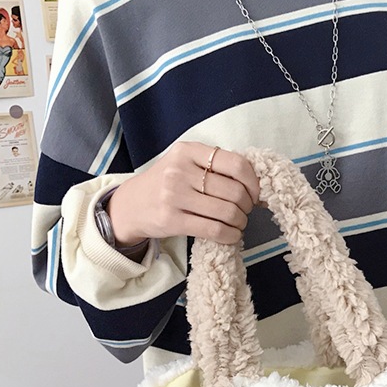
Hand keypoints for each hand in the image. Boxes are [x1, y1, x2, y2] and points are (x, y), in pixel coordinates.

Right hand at [108, 142, 259, 246]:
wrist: (130, 205)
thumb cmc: (166, 183)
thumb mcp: (185, 163)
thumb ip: (214, 166)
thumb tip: (255, 183)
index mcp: (188, 151)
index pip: (236, 164)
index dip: (253, 182)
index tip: (255, 193)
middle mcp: (181, 170)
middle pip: (234, 191)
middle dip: (247, 206)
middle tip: (245, 211)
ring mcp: (175, 195)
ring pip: (227, 212)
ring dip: (240, 222)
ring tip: (238, 223)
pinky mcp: (172, 220)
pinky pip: (214, 230)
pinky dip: (230, 235)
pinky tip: (231, 235)